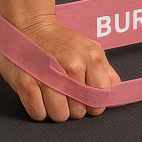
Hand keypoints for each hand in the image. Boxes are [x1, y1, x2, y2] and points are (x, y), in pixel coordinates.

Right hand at [0, 16, 122, 120]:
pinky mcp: (26, 82)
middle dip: (73, 106)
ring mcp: (48, 74)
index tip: (84, 97)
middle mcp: (72, 66)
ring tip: (52, 92)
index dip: (92, 104)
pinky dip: (38, 109)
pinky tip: (39, 94)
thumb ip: (106, 73)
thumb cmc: (62, 42)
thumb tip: (115, 94)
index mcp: (91, 58)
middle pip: (79, 113)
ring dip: (55, 109)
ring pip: (60, 116)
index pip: (100, 103)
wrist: (31, 25)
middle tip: (65, 90)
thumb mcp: (91, 50)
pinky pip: (39, 114)